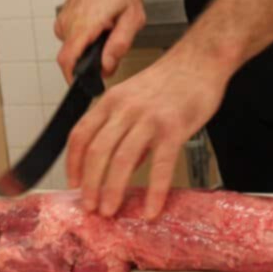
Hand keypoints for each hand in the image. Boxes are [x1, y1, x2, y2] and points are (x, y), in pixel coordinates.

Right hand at [54, 0, 145, 82]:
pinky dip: (84, 39)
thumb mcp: (133, 16)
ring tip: (106, 31)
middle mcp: (69, 23)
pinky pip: (71, 40)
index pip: (68, 61)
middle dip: (91, 61)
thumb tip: (107, 67)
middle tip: (110, 48)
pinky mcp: (62, 19)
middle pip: (73, 58)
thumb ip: (120, 44)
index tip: (87, 85)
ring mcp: (63, 21)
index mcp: (85, 24)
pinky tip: (98, 26)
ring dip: (89, 49)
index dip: (75, 78)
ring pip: (73, 49)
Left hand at [65, 44, 228, 219]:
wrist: (199, 60)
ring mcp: (149, 118)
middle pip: (97, 151)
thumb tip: (118, 169)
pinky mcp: (173, 128)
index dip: (72, 163)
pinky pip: (160, 166)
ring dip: (112, 190)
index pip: (80, 134)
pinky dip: (154, 192)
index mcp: (111, 100)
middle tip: (90, 206)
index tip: (73, 184)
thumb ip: (123, 131)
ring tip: (110, 211)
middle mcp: (125, 108)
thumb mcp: (135, 99)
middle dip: (90, 184)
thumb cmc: (169, 81)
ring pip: (121, 160)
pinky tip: (151, 210)